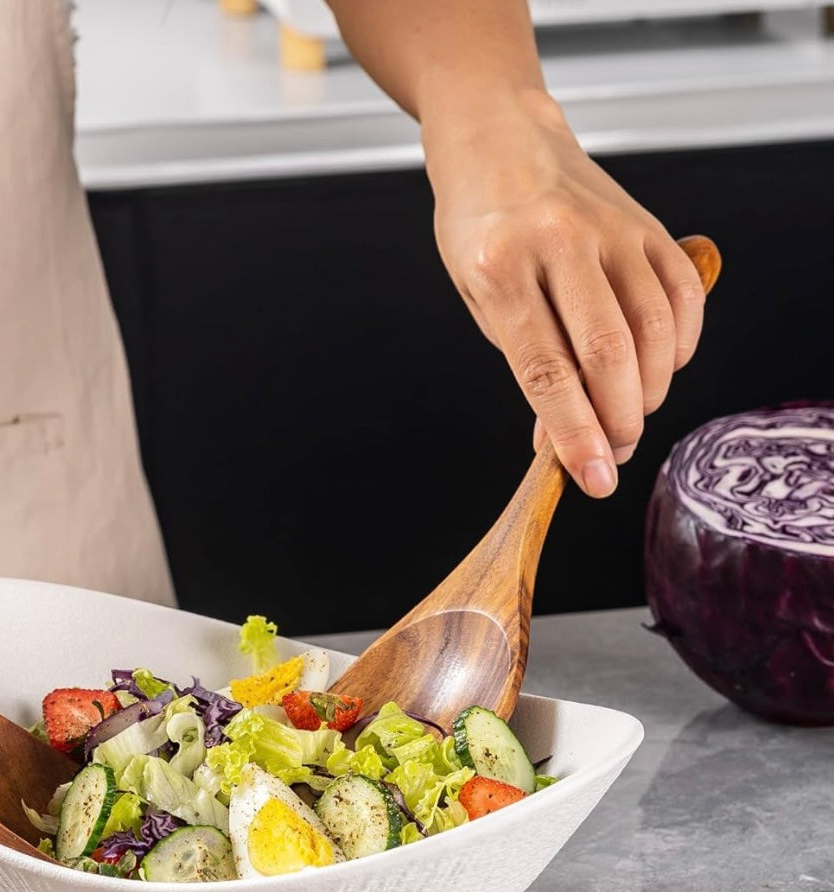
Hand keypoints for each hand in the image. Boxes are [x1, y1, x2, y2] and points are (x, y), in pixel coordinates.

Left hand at [425, 91, 705, 496]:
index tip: (592, 480)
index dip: (573, 434)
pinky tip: (661, 368)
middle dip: (619, 422)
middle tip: (615, 453)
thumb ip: (524, 362)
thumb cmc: (481, 229)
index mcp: (499, 268)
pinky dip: (679, 346)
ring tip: (631, 414)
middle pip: (607, 354)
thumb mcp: (479, 298)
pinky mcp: (648, 225)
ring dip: (651, 391)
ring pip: (653, 330)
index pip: (544, 371)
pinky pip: (682, 297)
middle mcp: (558, 243)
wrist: (502, 141)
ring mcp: (610, 230)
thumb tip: (560, 436)